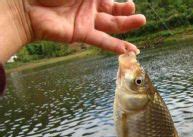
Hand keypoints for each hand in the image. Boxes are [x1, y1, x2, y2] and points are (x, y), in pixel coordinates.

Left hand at [25, 0, 145, 53]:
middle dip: (126, 13)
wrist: (25, 5)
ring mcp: (85, 21)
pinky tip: (127, 50)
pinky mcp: (80, 34)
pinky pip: (101, 40)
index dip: (121, 2)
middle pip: (113, 12)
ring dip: (126, 26)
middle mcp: (89, 7)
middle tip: (141, 16)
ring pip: (110, 26)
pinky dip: (114, 45)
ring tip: (141, 22)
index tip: (131, 2)